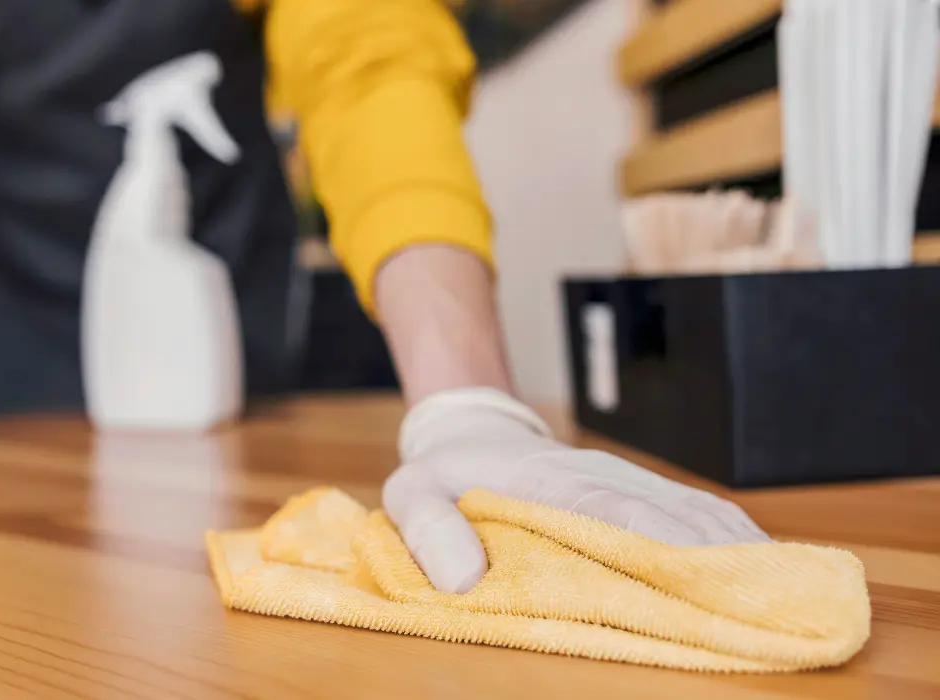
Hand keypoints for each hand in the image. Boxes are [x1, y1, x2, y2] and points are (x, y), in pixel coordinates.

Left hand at [383, 388, 768, 593]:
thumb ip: (427, 530)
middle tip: (769, 605)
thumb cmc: (441, 474)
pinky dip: (731, 542)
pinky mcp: (639, 491)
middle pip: (670, 515)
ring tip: (782, 598)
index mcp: (544, 481)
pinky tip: (761, 572)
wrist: (470, 432)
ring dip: (737, 553)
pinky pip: (695, 513)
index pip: (609, 510)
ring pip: (695, 513)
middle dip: (718, 561)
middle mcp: (598, 476)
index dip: (658, 544)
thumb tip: (463, 580)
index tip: (705, 578)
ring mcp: (624, 481)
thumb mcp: (411, 494)